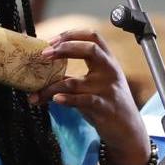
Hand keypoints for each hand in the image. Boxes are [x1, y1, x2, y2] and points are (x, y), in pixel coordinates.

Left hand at [33, 29, 146, 164]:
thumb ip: (77, 76)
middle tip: (44, 54)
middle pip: (90, 49)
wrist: (128, 130)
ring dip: (50, 88)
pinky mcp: (104, 107)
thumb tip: (45, 73)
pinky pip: (82, 100)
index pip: (93, 37)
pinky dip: (66, 99)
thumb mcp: (97, 84)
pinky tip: (55, 99)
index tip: (52, 40)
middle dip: (64, 48)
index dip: (71, 34)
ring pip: (74, 82)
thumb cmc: (108, 104)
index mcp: (108, 61)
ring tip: (36, 94)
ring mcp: (107, 89)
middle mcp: (109, 71)